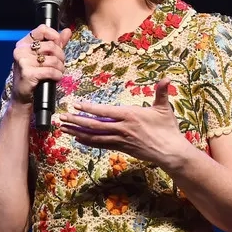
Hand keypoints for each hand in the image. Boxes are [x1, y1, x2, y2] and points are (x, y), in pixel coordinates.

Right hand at [10, 24, 72, 103]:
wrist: (23, 96)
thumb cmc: (33, 75)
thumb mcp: (43, 57)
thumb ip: (55, 43)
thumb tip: (67, 31)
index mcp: (24, 43)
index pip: (42, 29)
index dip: (55, 36)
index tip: (59, 45)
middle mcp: (21, 50)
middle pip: (51, 46)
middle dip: (61, 56)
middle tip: (60, 64)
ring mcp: (23, 62)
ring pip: (53, 59)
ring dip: (60, 67)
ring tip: (58, 72)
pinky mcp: (28, 73)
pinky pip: (50, 71)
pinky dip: (57, 75)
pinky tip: (56, 78)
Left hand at [58, 78, 192, 168]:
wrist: (170, 152)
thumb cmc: (167, 129)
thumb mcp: (164, 108)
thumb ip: (162, 92)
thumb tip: (166, 78)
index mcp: (129, 115)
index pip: (104, 111)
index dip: (88, 108)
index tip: (75, 104)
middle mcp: (121, 128)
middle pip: (93, 125)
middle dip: (75, 121)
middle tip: (61, 118)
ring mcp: (120, 139)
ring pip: (94, 136)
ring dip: (77, 131)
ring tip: (63, 128)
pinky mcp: (120, 148)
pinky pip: (100, 144)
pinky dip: (88, 141)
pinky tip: (78, 138)